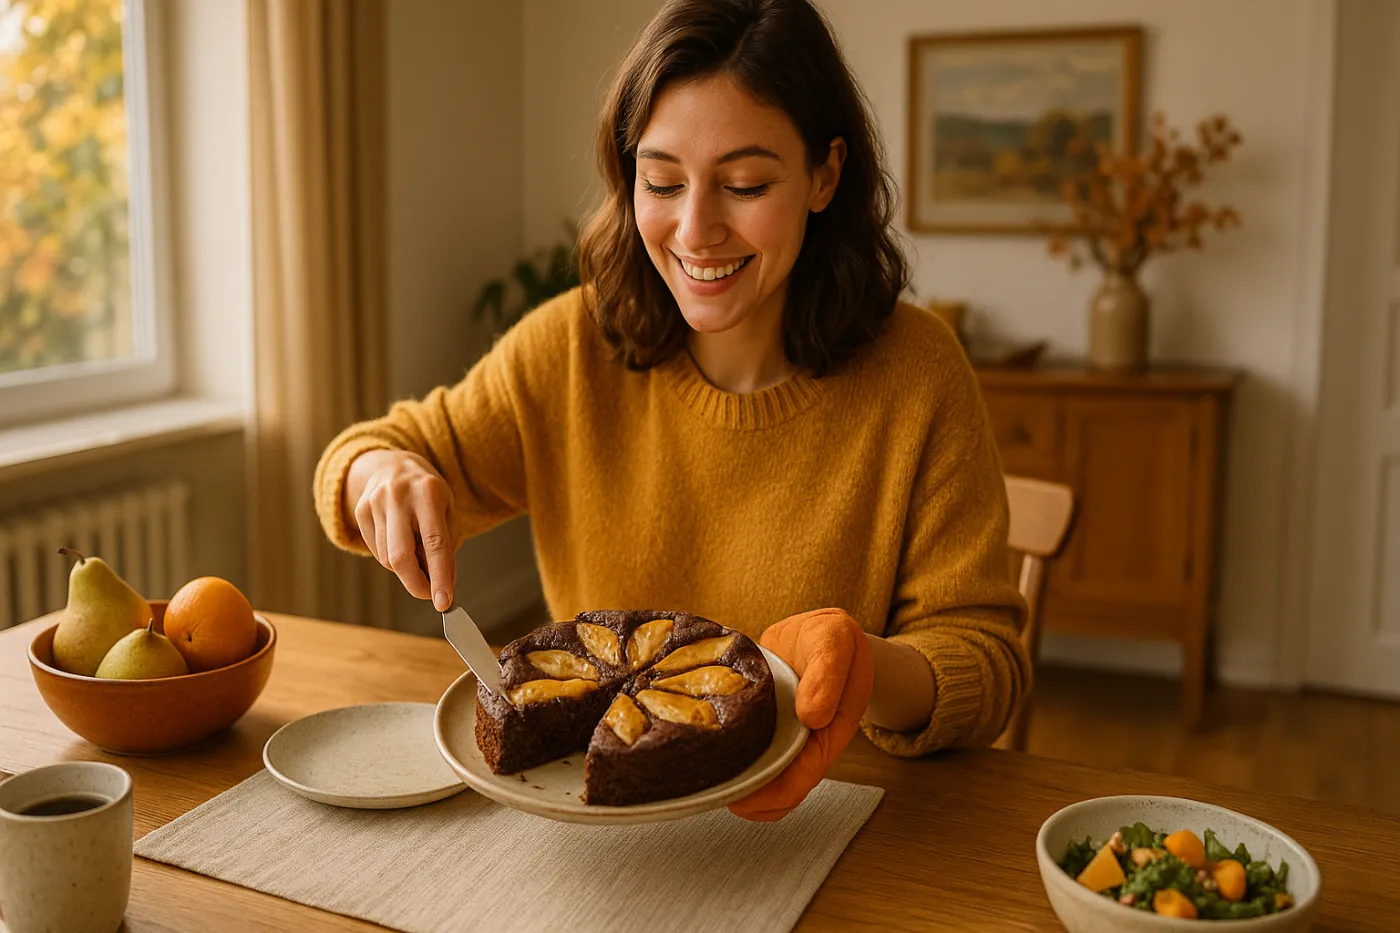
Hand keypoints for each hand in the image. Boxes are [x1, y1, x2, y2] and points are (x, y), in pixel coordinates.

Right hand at [346, 450, 456, 610]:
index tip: (444, 602)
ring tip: (418, 553)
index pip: (435, 543)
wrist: (391, 463)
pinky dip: (392, 558)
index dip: (439, 577)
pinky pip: (377, 551)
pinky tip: (401, 542)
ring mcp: (374, 504)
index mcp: (428, 493)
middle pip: (400, 557)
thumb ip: (446, 544)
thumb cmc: (427, 492)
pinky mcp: (359, 512)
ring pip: (388, 559)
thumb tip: (441, 583)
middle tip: (430, 594)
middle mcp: (398, 497)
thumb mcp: (447, 509)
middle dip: (416, 584)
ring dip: (407, 569)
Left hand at [728, 608, 873, 821]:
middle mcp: (808, 739)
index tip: (745, 799)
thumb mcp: (835, 641)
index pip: (806, 775)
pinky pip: (749, 750)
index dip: (777, 793)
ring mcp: (785, 733)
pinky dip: (731, 757)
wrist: (818, 630)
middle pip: (782, 786)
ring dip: (739, 784)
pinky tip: (708, 755)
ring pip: (764, 773)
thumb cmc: (831, 636)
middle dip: (751, 799)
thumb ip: (827, 674)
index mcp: (832, 728)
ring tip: (706, 785)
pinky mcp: (765, 724)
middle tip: (713, 795)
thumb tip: (810, 717)